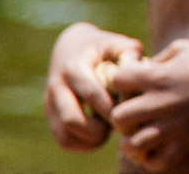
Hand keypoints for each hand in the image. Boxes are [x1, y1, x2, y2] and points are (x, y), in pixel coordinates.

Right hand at [45, 22, 142, 150]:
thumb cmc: (105, 47)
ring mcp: (50, 104)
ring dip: (90, 140)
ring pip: (65, 136)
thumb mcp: (119, 43)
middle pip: (72, 120)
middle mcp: (57, 87)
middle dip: (99, 129)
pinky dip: (83, 144)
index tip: (128, 109)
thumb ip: (130, 55)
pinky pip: (63, 141)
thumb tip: (138, 77)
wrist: (73, 46)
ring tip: (108, 129)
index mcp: (73, 68)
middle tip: (117, 123)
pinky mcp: (50, 116)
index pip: (91, 95)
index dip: (112, 107)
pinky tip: (101, 133)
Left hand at [110, 39, 188, 171]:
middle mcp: (162, 102)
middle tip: (135, 114)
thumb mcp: (182, 48)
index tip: (133, 83)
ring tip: (140, 135)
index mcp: (159, 76)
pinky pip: (157, 162)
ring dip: (131, 142)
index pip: (117, 81)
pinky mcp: (188, 142)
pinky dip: (150, 159)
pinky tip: (156, 147)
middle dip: (121, 116)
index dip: (120, 81)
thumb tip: (137, 72)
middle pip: (119, 117)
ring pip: (132, 146)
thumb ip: (156, 59)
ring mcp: (175, 125)